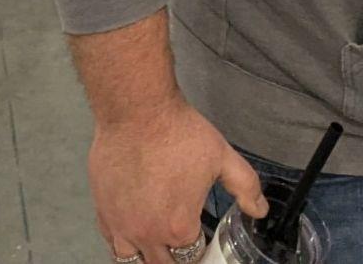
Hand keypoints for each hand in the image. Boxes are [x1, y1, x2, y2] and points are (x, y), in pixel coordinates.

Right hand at [88, 98, 265, 263]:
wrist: (137, 114)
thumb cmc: (180, 134)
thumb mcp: (223, 157)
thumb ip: (245, 187)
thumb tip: (259, 210)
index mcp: (179, 227)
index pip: (192, 256)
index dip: (201, 251)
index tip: (203, 243)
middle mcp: (148, 235)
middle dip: (177, 259)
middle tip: (184, 247)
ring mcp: (121, 227)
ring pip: (134, 262)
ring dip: (149, 258)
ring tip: (160, 248)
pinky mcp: (103, 214)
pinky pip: (113, 244)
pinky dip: (125, 245)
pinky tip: (135, 235)